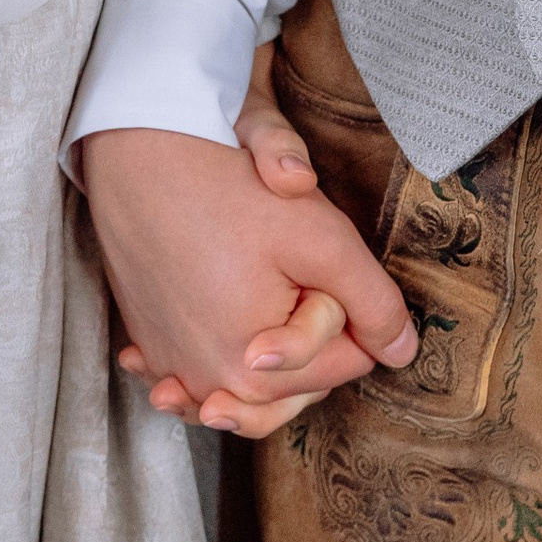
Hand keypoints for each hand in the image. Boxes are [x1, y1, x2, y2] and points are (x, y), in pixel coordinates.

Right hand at [84, 123, 415, 439]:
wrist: (136, 153)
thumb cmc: (229, 192)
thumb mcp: (322, 240)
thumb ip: (373, 303)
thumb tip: (405, 353)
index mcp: (255, 379)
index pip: (345, 364)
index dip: (346, 311)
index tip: (319, 266)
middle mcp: (206, 387)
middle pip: (297, 379)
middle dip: (309, 332)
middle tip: (289, 271)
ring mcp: (170, 366)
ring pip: (250, 379)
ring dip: (267, 352)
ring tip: (265, 304)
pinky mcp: (148, 340)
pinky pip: (199, 363)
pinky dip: (213, 348)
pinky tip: (215, 322)